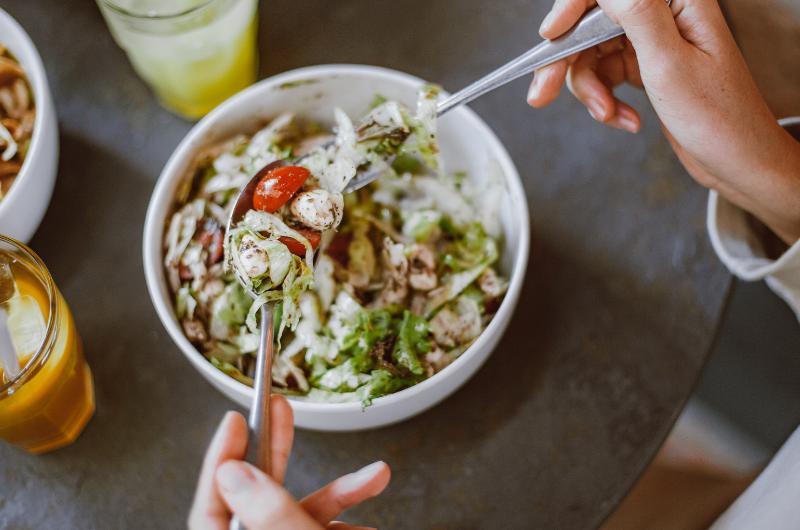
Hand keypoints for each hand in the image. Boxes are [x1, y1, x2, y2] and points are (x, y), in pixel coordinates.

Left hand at [188, 396, 390, 529]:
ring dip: (340, 492)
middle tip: (281, 407)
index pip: (213, 500)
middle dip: (276, 448)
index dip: (223, 456)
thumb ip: (270, 512)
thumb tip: (234, 472)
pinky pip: (319, 527)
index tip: (237, 418)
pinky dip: (345, 517)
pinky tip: (367, 522)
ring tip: (373, 476)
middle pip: (256, 494)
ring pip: (300, 509)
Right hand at [527, 0, 799, 243]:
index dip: (571, 9)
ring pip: (593, 56)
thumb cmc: (719, 118)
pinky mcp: (647, 69)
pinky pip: (606, 77)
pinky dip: (606, 102)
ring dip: (592, 92)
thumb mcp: (670, 65)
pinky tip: (626, 120)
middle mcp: (664, 16)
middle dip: (568, 63)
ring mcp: (654, 44)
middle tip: (543, 93)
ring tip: (609, 117)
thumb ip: (637, 15)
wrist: (738, 163)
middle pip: (592, 26)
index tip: (549, 38)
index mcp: (677, 2)